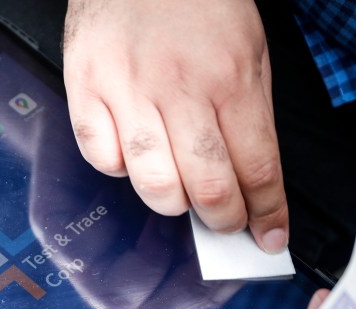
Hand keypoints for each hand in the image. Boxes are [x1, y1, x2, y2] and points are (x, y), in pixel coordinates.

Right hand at [62, 0, 288, 252]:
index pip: (257, 168)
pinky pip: (102, 158)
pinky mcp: (86, 89)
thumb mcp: (249, 50)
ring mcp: (128, 91)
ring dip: (173, 204)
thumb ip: (251, 115)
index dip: (268, 213)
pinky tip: (134, 155)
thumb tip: (253, 180)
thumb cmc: (198, 3)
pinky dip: (120, 169)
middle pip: (208, 187)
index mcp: (231, 78)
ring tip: (180, 194)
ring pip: (153, 184)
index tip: (269, 237)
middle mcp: (179, 88)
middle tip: (225, 221)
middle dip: (224, 220)